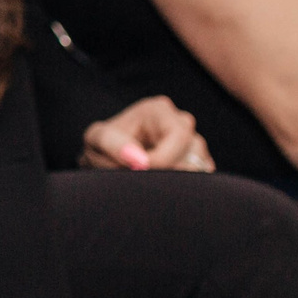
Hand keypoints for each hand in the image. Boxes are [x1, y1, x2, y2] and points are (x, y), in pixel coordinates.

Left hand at [82, 95, 213, 171]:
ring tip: (143, 177)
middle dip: (164, 172)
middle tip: (138, 175)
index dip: (162, 159)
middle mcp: (181, 123)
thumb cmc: (104, 143)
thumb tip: (140, 161)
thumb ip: (113, 144)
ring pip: (198, 170)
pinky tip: (158, 182)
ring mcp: (193, 143)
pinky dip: (179, 187)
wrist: (107, 155)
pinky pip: (200, 181)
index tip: (140, 170)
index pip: (178, 135)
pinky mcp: (197, 164)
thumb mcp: (98, 138)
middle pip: (192, 154)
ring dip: (170, 181)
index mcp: (159, 110)